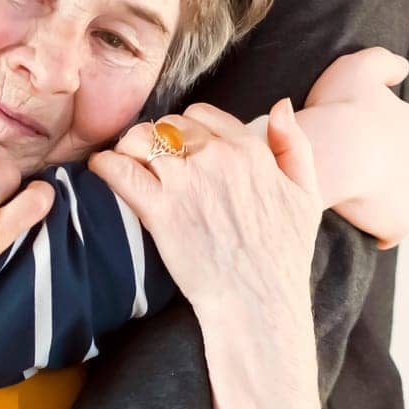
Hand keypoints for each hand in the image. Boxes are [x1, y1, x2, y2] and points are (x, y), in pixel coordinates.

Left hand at [88, 102, 321, 318]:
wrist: (259, 303)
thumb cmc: (284, 256)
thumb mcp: (306, 195)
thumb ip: (294, 145)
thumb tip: (281, 105)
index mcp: (249, 151)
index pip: (202, 114)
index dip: (187, 128)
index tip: (180, 147)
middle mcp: (217, 158)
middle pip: (168, 125)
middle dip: (157, 138)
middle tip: (150, 159)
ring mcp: (187, 183)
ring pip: (141, 140)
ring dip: (129, 148)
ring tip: (127, 164)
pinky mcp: (160, 211)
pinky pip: (120, 170)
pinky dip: (105, 165)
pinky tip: (102, 170)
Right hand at [301, 47, 408, 247]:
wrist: (334, 154)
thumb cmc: (342, 109)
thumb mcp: (359, 66)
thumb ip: (385, 61)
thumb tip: (404, 68)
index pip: (397, 131)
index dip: (372, 134)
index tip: (348, 137)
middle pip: (401, 164)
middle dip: (381, 165)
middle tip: (346, 166)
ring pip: (399, 195)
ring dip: (381, 196)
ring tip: (349, 195)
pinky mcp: (402, 222)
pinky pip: (390, 228)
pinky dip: (378, 227)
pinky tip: (357, 222)